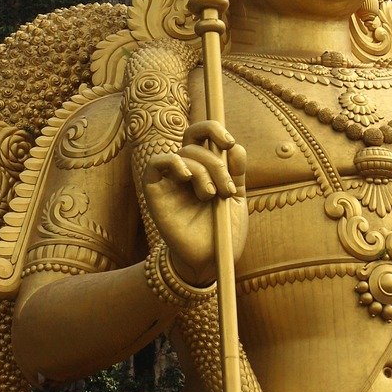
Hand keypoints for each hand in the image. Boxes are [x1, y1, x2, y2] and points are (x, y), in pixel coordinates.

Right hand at [141, 121, 247, 286]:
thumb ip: (235, 172)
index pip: (201, 135)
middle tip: (226, 188)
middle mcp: (186, 170)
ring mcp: (170, 181)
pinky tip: (187, 177)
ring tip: (212, 196)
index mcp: (205, 167)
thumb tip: (235, 147)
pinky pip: (155, 165)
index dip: (213, 129)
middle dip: (216, 162)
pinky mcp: (155, 193)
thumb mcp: (236, 198)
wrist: (209, 262)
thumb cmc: (222, 232)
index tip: (229, 142)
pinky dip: (172, 163)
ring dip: (203, 171)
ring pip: (183, 154)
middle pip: (194, 143)